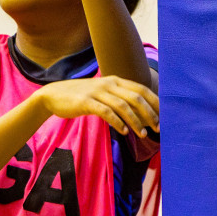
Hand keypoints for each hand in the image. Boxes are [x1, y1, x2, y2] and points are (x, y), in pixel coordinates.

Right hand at [37, 76, 158, 135]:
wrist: (52, 95)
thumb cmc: (80, 97)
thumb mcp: (102, 92)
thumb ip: (119, 98)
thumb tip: (140, 112)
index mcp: (115, 80)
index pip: (141, 90)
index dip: (155, 103)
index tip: (164, 116)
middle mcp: (108, 84)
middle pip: (136, 97)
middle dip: (149, 113)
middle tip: (157, 128)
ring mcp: (97, 92)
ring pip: (123, 106)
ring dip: (135, 121)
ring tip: (142, 134)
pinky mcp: (86, 102)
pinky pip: (106, 112)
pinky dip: (118, 122)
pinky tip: (124, 132)